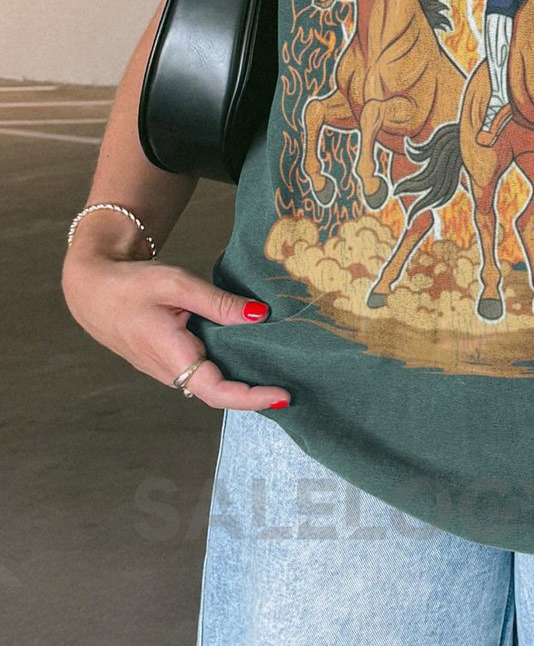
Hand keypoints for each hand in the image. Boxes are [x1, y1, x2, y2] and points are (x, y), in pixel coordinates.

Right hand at [61, 243, 290, 410]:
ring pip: (211, 384)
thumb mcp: (177, 284)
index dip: (250, 398)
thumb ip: (218, 303)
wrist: (92, 289)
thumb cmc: (131, 285)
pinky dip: (228, 369)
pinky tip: (250, 356)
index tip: (282, 395)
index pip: (216, 390)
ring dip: (242, 384)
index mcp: (171, 355)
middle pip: (218, 392)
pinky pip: (202, 372)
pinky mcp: (169, 361)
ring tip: (280, 374)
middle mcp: (170, 370)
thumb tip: (260, 316)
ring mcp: (167, 369)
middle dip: (254, 395)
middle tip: (293, 386)